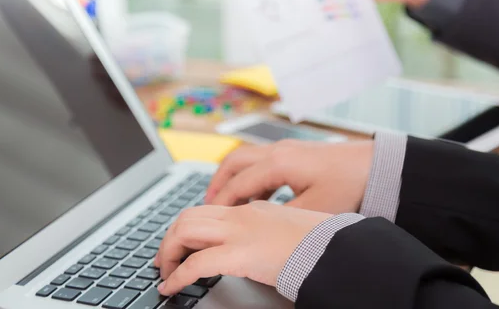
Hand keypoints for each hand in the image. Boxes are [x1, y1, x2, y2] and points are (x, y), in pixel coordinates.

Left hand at [154, 201, 330, 295]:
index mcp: (252, 210)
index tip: (181, 245)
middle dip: (170, 238)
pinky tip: (172, 288)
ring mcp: (238, 232)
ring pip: (184, 231)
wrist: (334, 248)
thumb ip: (265, 236)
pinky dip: (177, 276)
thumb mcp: (287, 233)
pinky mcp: (239, 254)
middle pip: (188, 216)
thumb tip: (254, 252)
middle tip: (164, 260)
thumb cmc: (319, 243)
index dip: (187, 228)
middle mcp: (240, 216)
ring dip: (169, 252)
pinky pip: (196, 264)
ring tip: (166, 273)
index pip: (207, 211)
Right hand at [206, 140, 374, 213]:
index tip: (208, 217)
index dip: (220, 202)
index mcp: (278, 163)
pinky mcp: (295, 153)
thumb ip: (280, 216)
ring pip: (246, 159)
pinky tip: (256, 197)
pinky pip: (261, 162)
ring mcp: (286, 149)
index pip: (237, 183)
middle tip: (207, 204)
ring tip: (227, 202)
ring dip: (233, 178)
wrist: (376, 166)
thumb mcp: (313, 209)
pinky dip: (251, 178)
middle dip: (217, 182)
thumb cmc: (349, 185)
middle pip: (233, 162)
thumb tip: (257, 225)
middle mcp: (278, 151)